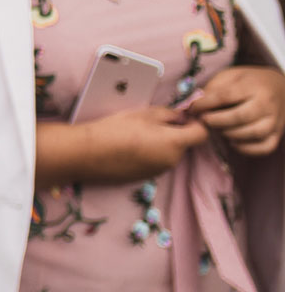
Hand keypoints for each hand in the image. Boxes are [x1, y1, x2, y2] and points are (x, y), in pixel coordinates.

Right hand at [71, 107, 208, 182]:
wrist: (88, 154)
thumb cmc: (116, 129)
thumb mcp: (144, 114)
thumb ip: (169, 114)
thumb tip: (181, 117)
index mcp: (175, 143)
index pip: (202, 134)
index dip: (197, 122)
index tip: (186, 116)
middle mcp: (172, 161)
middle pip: (184, 144)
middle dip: (174, 133)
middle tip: (152, 123)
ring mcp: (159, 171)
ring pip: (168, 154)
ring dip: (161, 144)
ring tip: (137, 135)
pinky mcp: (145, 177)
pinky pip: (155, 162)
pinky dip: (149, 154)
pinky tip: (129, 148)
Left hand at [189, 67, 284, 155]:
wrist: (280, 88)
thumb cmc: (248, 82)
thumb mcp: (230, 76)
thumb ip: (212, 88)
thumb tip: (193, 104)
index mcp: (253, 86)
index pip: (225, 96)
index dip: (204, 104)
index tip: (192, 108)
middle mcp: (267, 104)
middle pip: (239, 117)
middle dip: (215, 121)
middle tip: (203, 120)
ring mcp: (275, 121)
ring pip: (252, 133)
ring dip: (229, 134)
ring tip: (217, 129)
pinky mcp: (277, 134)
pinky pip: (263, 148)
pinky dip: (245, 148)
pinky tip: (232, 141)